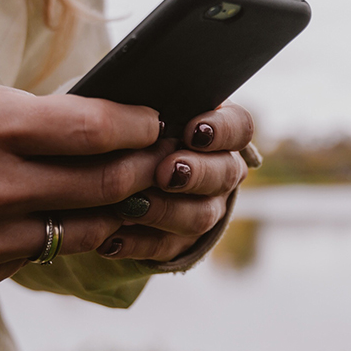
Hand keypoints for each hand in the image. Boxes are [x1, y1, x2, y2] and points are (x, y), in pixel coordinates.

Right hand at [0, 69, 166, 294]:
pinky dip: (78, 234)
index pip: (90, 129)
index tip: (153, 120)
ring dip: (123, 209)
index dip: (135, 126)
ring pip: (89, 228)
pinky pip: (48, 251)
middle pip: (103, 183)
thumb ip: (24, 108)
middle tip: (161, 156)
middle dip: (145, 167)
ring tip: (139, 190)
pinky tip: (92, 219)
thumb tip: (94, 117)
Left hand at [96, 101, 253, 260]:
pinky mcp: (179, 240)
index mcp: (218, 129)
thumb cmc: (127, 123)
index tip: (193, 131)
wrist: (110, 162)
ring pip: (201, 216)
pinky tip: (111, 237)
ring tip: (129, 206)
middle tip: (165, 172)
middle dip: (195, 173)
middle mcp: (221, 169)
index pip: (240, 127)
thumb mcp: (137, 106)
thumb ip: (146, 103)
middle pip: (225, 174)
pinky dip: (137, 243)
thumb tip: (137, 109)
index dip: (221, 131)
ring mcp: (205, 207)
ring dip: (165, 211)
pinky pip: (166, 247)